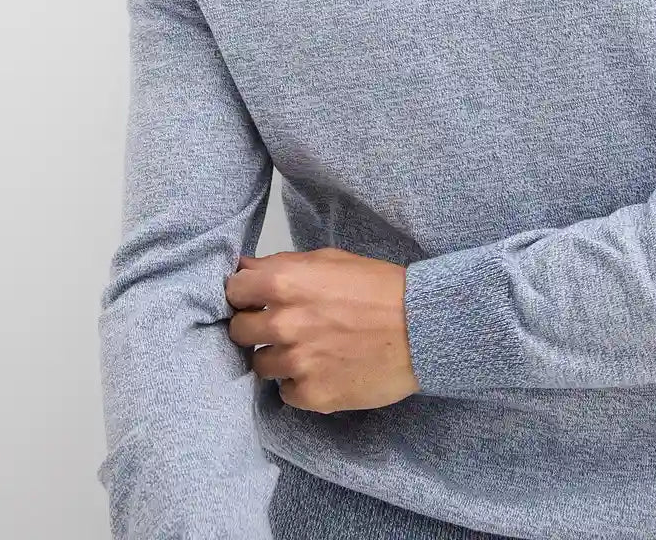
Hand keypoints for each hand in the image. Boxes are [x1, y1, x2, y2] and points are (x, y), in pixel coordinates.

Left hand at [224, 248, 421, 413]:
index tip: (253, 299)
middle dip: (255, 327)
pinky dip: (299, 382)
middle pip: (239, 331)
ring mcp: (296, 362)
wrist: (422, 328)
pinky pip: (286, 392)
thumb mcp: (331, 260)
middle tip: (281, 326)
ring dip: (278, 356)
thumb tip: (246, 269)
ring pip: (260, 365)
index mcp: (285, 283)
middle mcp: (283, 323)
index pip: (233, 291)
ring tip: (308, 349)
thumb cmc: (380, 288)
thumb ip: (284, 264)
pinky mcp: (311, 395)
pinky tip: (323, 368)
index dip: (243, 294)